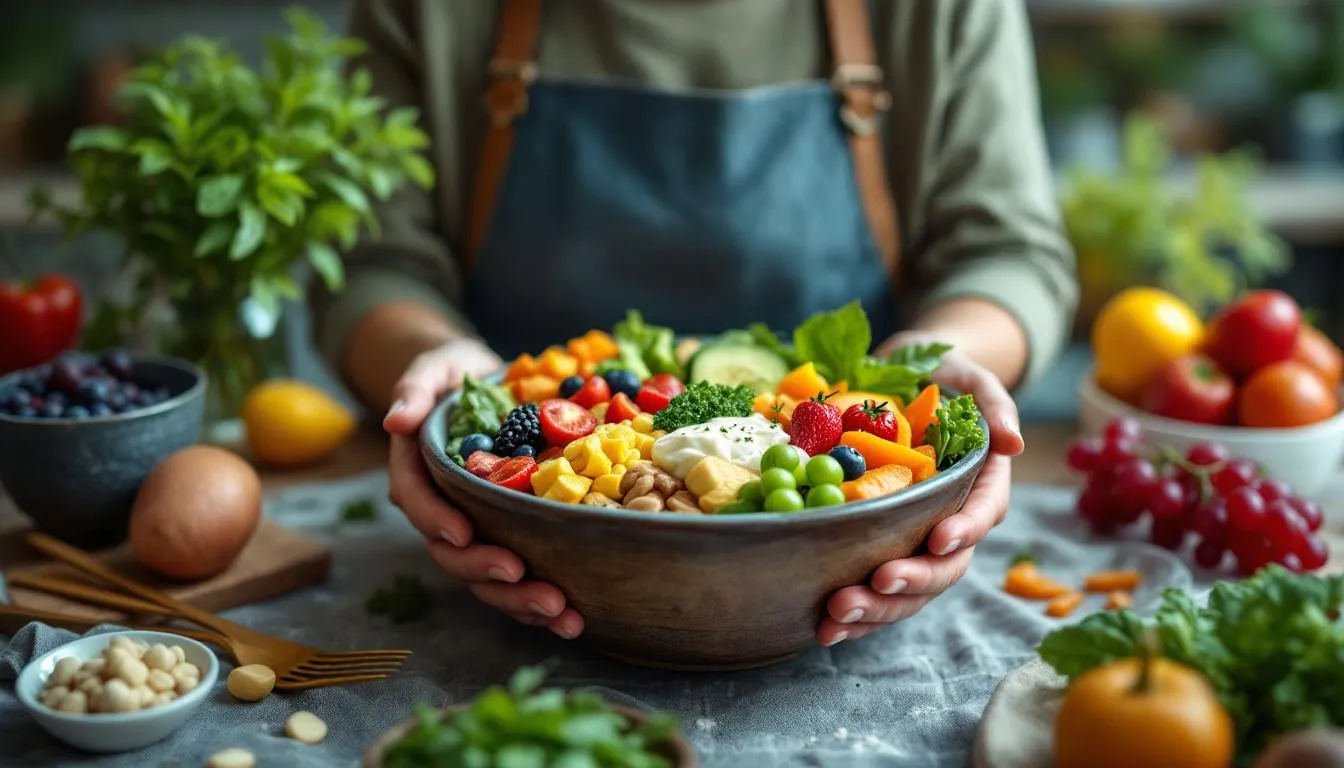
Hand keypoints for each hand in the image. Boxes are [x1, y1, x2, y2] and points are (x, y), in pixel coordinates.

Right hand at [382, 338, 584, 639]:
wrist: (483, 386)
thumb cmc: (455, 375)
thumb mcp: (434, 368)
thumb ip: (414, 387)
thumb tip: (395, 418)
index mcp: (418, 474)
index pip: (419, 503)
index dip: (437, 521)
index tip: (463, 533)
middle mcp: (442, 511)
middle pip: (453, 554)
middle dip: (489, 573)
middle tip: (529, 584)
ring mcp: (474, 530)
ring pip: (485, 577)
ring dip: (521, 602)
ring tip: (563, 615)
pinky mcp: (506, 538)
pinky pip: (517, 578)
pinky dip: (540, 601)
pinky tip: (574, 618)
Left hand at [815, 334, 1023, 646]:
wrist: (899, 381)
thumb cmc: (940, 378)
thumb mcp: (969, 377)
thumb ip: (993, 402)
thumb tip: (1013, 442)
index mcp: (979, 485)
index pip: (983, 514)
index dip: (965, 530)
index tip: (937, 539)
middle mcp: (951, 522)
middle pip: (944, 566)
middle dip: (912, 582)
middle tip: (875, 585)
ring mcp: (914, 541)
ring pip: (909, 591)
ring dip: (876, 610)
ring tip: (837, 617)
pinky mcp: (879, 550)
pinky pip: (873, 591)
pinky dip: (853, 615)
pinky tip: (825, 630)